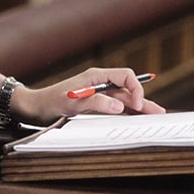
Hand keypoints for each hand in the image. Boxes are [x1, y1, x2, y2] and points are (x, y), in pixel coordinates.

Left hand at [10, 67, 164, 126]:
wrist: (36, 107)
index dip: (135, 88)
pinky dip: (127, 111)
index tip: (136, 105)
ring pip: (123, 98)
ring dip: (138, 106)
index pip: (124, 76)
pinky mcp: (94, 103)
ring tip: (154, 115)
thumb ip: (96, 101)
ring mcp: (98, 92)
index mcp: (95, 76)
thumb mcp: (72, 102)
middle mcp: (99, 82)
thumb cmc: (51, 101)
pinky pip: (116, 105)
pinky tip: (136, 117)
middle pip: (127, 88)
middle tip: (158, 112)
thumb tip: (118, 105)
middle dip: (143, 98)